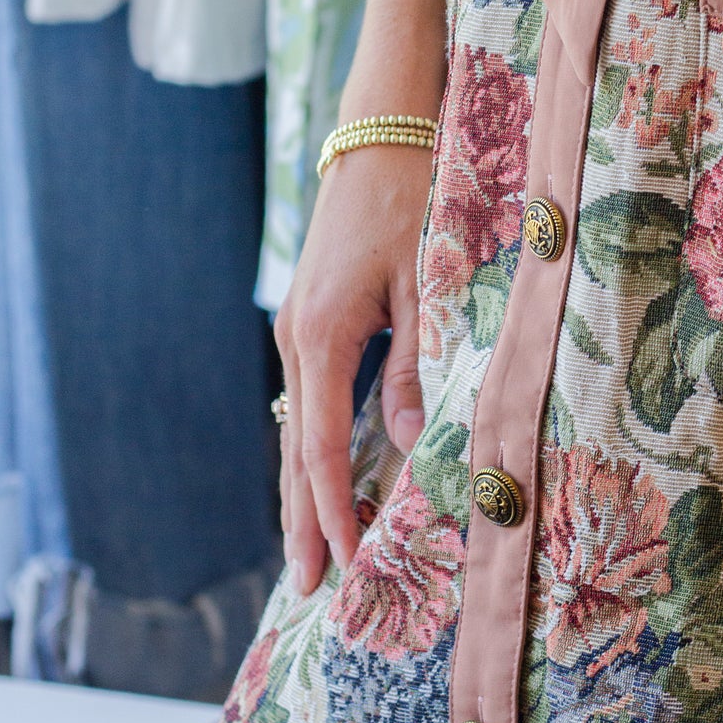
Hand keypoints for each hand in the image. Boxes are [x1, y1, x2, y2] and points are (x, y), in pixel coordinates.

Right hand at [273, 143, 433, 593]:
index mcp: (323, 335)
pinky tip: (328, 477)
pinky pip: (310, 400)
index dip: (334, 507)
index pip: (324, 445)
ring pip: (300, 427)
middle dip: (304, 518)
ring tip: (313, 550)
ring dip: (308, 489)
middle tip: (307, 587)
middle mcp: (298, 339)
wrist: (381, 135)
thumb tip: (415, 443)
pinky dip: (317, 448)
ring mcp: (298, 330)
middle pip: (298, 448)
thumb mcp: (424, 282)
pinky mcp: (312, 320)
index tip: (342, 560)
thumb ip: (418, 365)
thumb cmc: (411, 200)